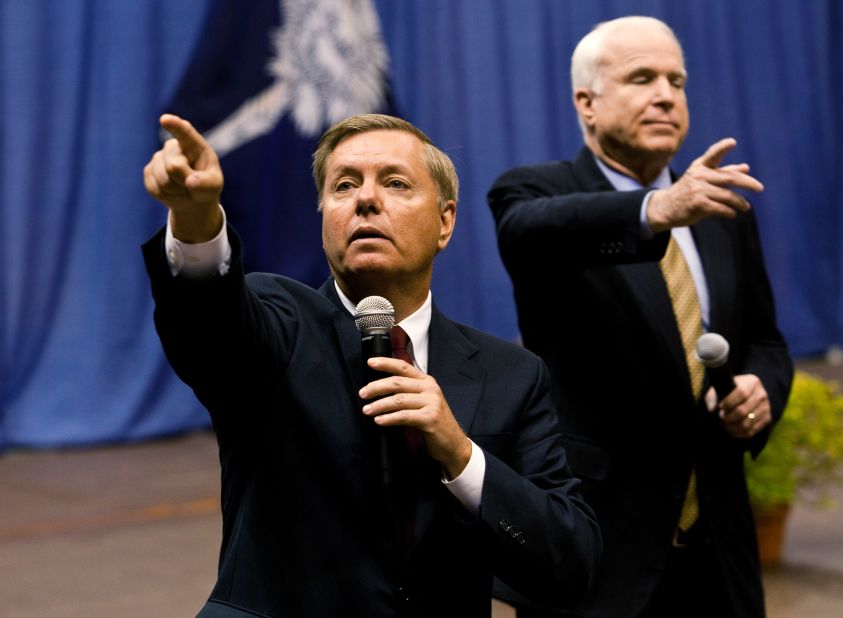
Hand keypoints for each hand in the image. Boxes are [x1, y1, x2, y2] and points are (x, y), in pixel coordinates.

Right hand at [143, 114, 223, 241]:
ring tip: (183, 189)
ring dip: (176, 191)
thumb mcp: (213, 186)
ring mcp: (158, 158)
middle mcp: (173, 147)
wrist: (193, 197)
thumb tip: (190, 181)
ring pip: (163, 180)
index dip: (175, 125)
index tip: (165, 120)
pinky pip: (154, 188)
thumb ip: (206, 184)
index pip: (184, 132)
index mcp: (193, 145)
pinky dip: (166, 196)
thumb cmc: (206, 186)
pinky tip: (173, 191)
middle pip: (173, 167)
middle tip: (192, 185)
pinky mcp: (148, 172)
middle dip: (183, 181)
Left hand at [359, 357, 471, 478]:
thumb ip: (406, 393)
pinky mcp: (430, 418)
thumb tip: (379, 389)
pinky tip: (379, 420)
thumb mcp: (422, 402)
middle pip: (397, 382)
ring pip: (398, 400)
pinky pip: (404, 416)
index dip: (386, 363)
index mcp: (427, 381)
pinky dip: (389, 418)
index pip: (403, 367)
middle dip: (376, 387)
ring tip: (367, 410)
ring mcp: (432, 403)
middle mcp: (430, 389)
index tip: (371, 362)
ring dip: (379, 405)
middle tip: (363, 394)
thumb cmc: (433, 423)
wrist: (452, 442)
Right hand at [647, 138, 763, 232]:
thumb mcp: (703, 178)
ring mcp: (698, 190)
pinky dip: (729, 212)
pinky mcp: (697, 205)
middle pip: (729, 178)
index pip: (713, 155)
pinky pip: (720, 208)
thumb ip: (724, 172)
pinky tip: (733, 213)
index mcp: (700, 166)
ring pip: (727, 196)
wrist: (665, 208)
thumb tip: (746, 168)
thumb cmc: (688, 191)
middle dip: (747, 183)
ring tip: (746, 207)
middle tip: (760, 188)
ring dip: (740, 202)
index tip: (732, 142)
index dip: (722, 148)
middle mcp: (699, 176)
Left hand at [712, 373, 770, 438]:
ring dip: (732, 426)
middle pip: (743, 410)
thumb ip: (713, 397)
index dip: (729, 402)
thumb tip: (712, 409)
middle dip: (728, 416)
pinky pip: (751, 431)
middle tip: (721, 417)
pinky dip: (738, 433)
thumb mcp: (720, 388)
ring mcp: (766, 407)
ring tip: (724, 424)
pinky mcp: (767, 419)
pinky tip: (731, 429)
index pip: (741, 393)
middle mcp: (761, 394)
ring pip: (747, 423)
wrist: (747, 395)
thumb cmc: (729, 391)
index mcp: (752, 382)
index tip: (720, 407)